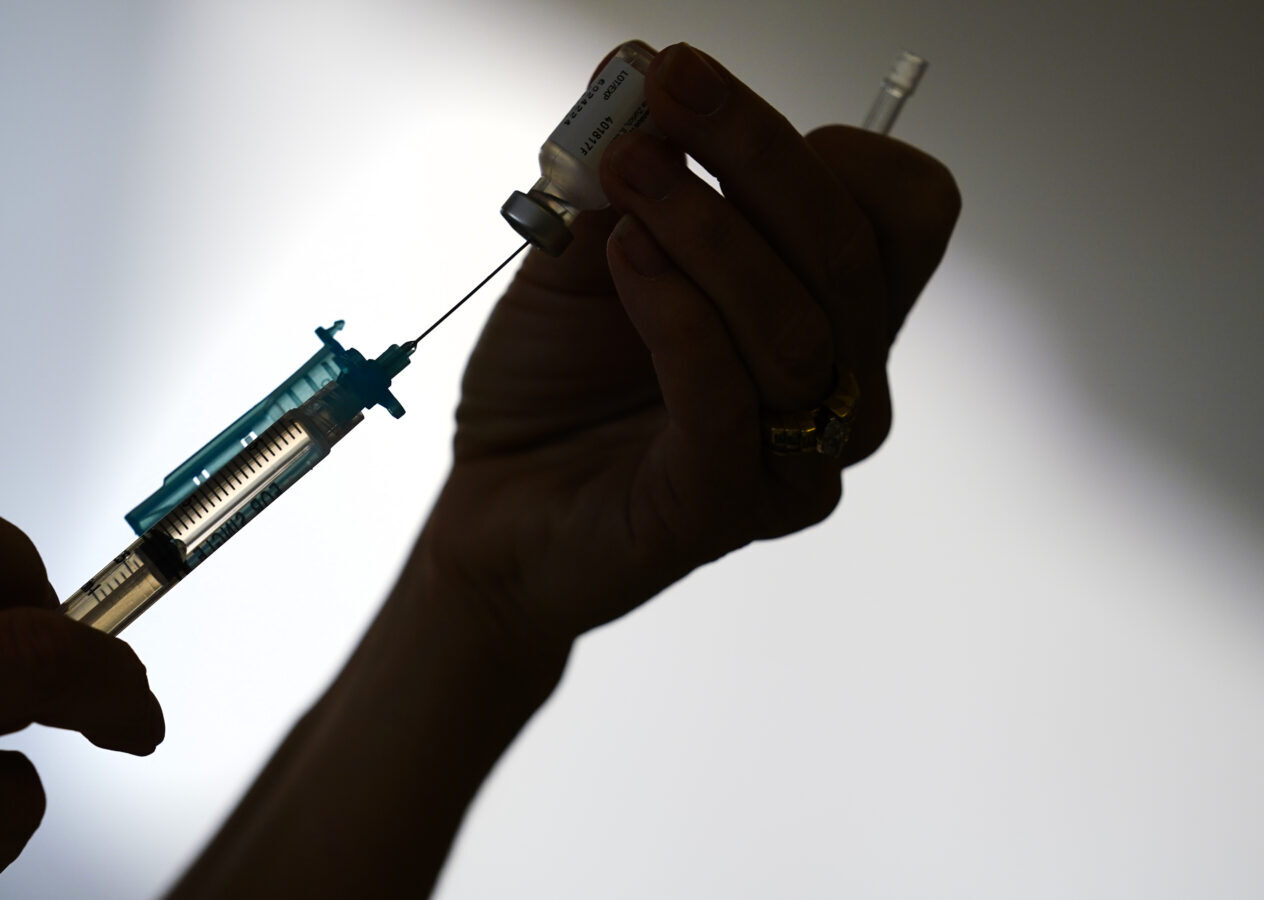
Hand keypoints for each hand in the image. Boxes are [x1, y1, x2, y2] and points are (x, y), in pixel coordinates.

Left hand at [413, 42, 959, 644]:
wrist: (494, 507)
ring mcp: (791, 459)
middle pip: (851, 253)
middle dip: (756, 153)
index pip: (899, 214)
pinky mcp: (723, 508)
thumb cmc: (553, 386)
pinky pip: (729, 400)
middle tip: (668, 88)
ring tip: (625, 177)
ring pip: (799, 328)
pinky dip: (676, 313)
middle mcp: (837, 389)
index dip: (823, 144)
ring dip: (707, 229)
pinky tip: (624, 260)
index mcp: (828, 314)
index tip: (699, 92)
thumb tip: (635, 64)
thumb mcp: (587, 249)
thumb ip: (622, 171)